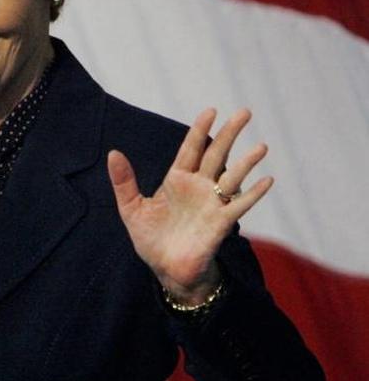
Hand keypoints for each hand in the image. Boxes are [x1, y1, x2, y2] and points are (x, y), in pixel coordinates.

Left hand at [107, 108, 273, 303]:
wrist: (166, 269)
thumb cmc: (151, 238)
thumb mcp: (131, 208)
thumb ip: (124, 182)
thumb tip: (113, 153)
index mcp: (176, 180)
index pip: (191, 149)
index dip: (199, 130)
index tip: (210, 110)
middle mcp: (198, 187)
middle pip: (216, 155)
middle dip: (229, 134)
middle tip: (245, 112)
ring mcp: (211, 204)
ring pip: (232, 177)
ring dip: (247, 162)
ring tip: (261, 146)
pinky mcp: (221, 223)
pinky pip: (240, 205)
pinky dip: (253, 193)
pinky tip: (267, 180)